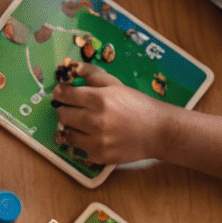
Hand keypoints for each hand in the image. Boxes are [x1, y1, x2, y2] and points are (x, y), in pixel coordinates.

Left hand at [53, 65, 171, 164]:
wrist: (160, 132)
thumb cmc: (139, 105)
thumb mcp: (118, 85)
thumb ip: (93, 75)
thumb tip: (73, 67)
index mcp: (99, 99)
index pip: (65, 94)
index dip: (61, 92)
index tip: (63, 93)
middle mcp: (95, 121)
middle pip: (62, 114)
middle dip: (66, 109)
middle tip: (75, 108)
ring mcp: (95, 141)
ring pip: (67, 132)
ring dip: (73, 126)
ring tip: (87, 123)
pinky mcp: (98, 155)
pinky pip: (79, 147)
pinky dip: (84, 140)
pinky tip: (97, 135)